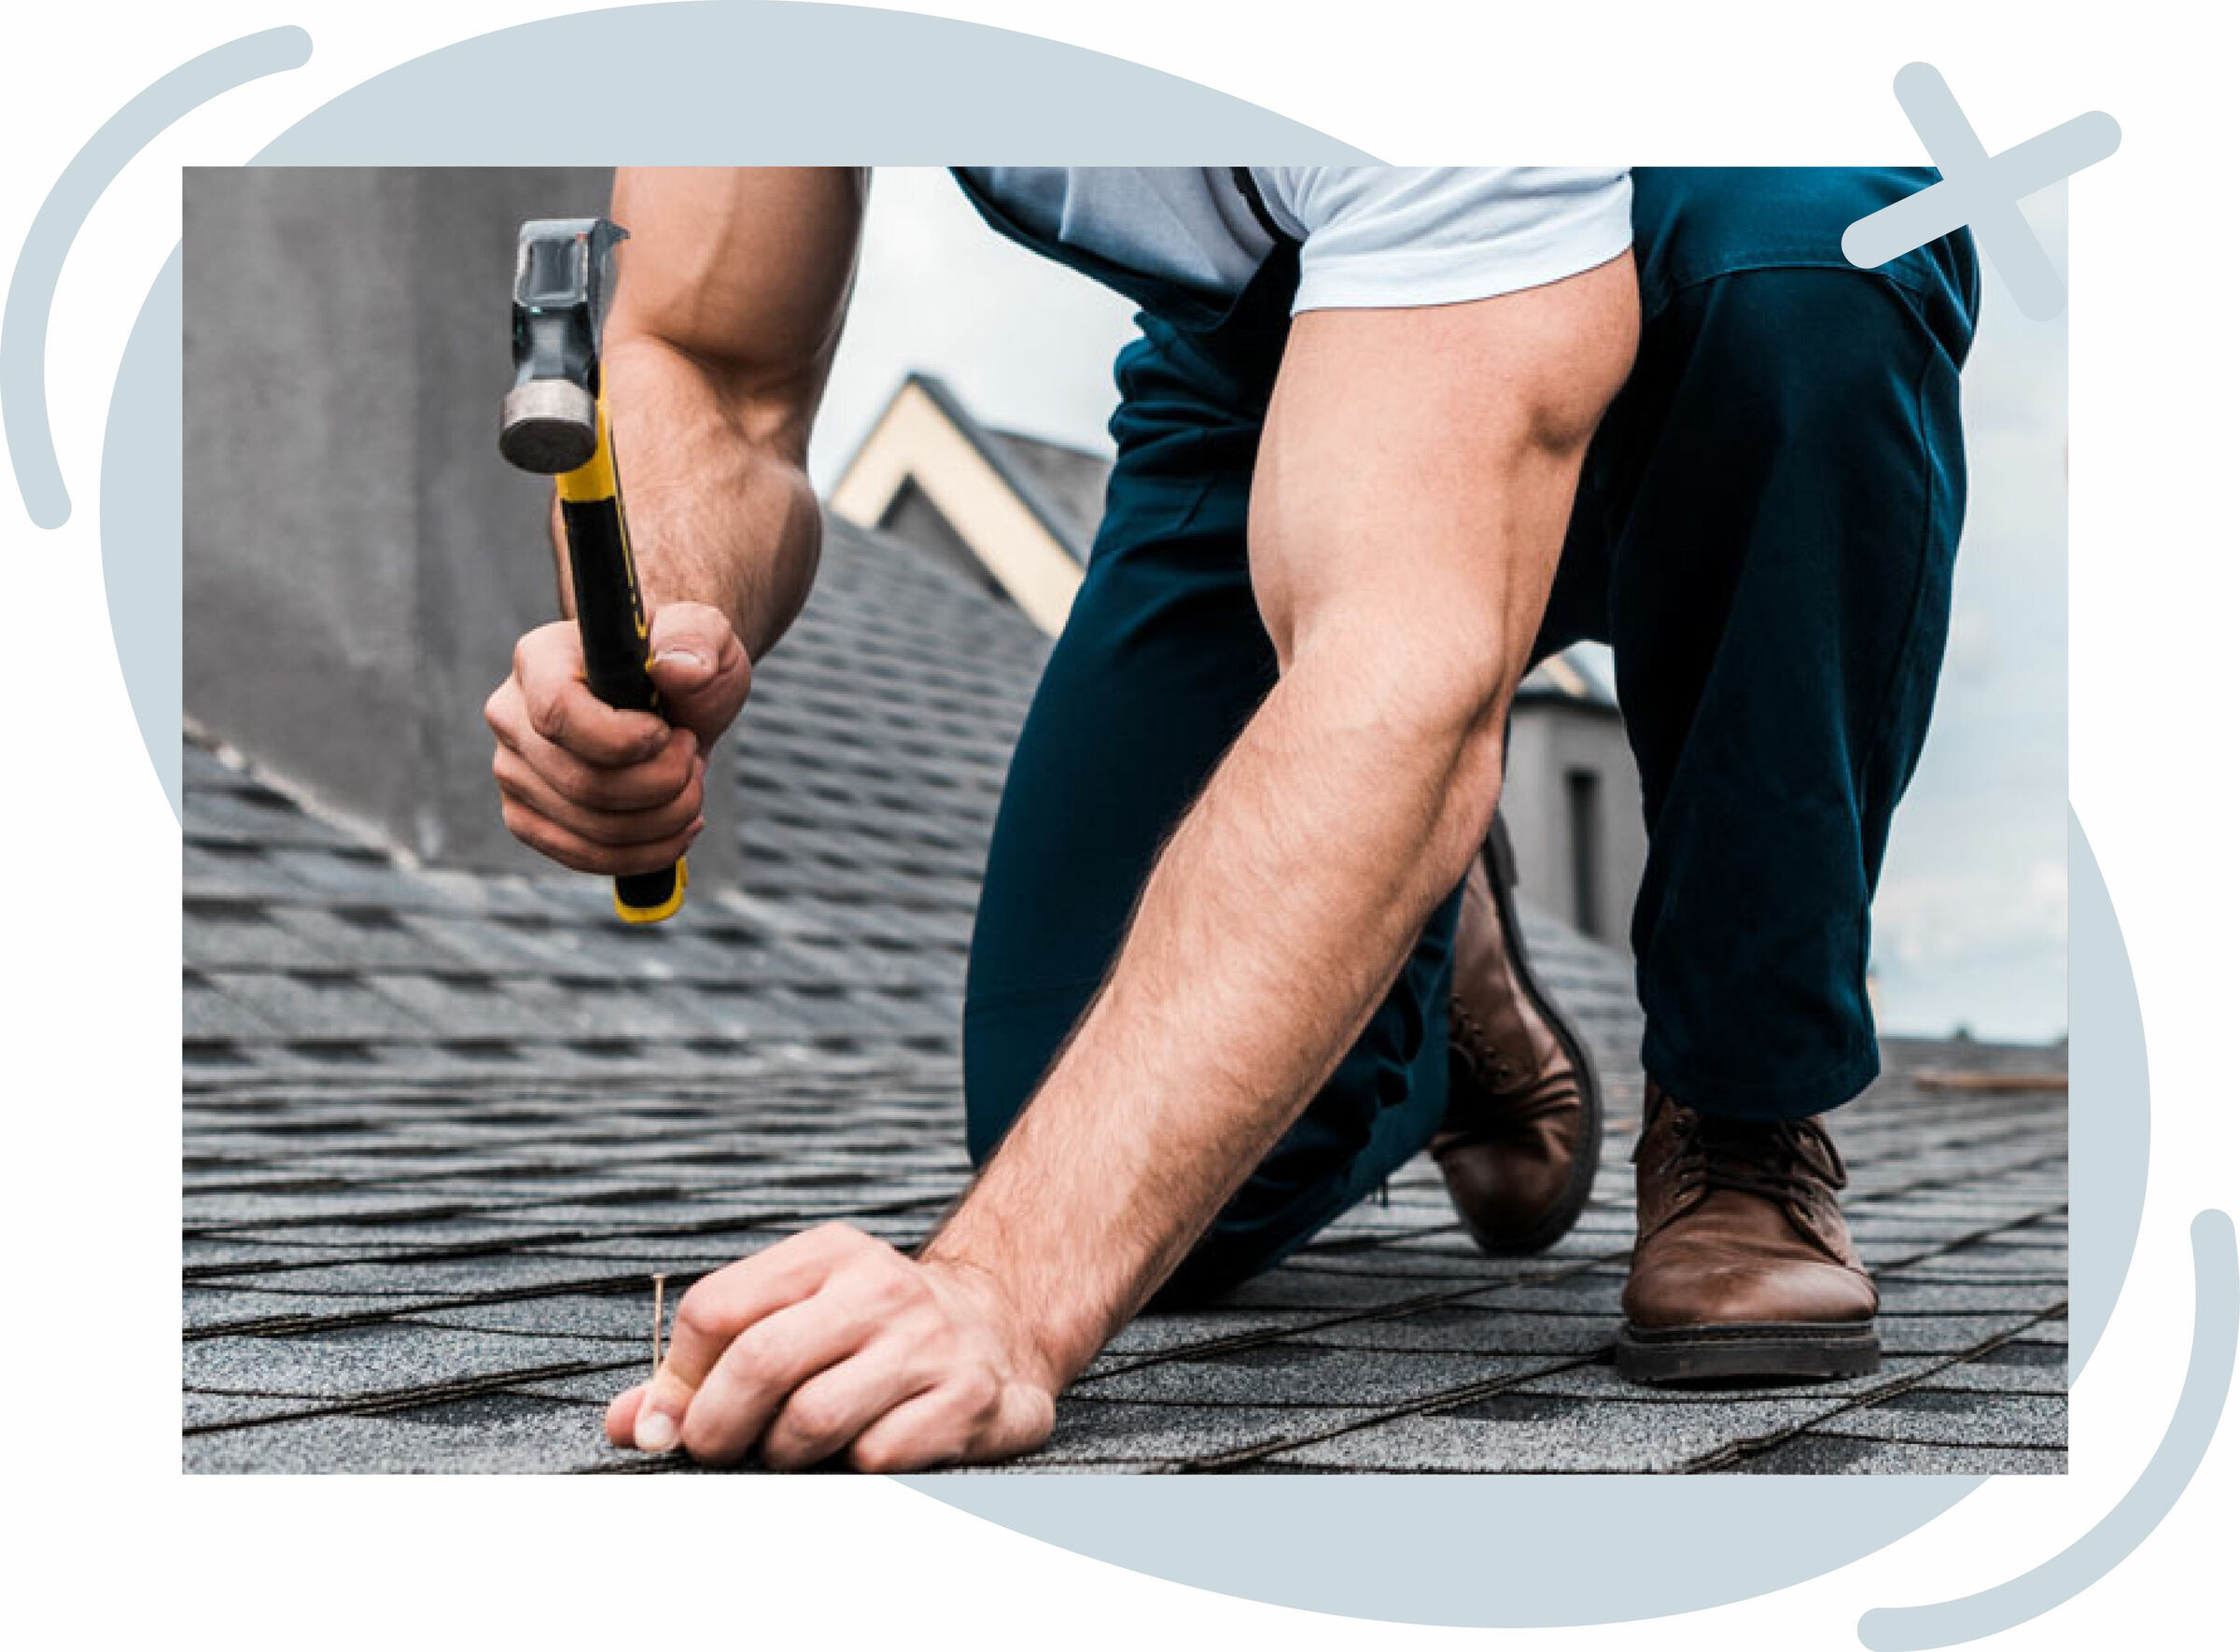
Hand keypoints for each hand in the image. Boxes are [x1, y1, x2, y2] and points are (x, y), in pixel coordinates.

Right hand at [483, 601, 750, 874]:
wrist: (668, 697)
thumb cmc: (679, 659)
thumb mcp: (702, 633)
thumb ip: (695, 638)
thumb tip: (678, 669)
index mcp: (539, 658)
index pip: (558, 712)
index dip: (623, 739)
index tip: (672, 732)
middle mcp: (510, 715)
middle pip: (583, 782)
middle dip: (663, 782)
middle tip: (693, 755)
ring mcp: (511, 771)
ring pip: (591, 827)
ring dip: (665, 818)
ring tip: (691, 783)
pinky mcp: (526, 817)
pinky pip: (583, 856)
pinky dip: (646, 851)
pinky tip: (679, 825)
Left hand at [605, 1224, 1060, 1471]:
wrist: (1001, 1329)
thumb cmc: (873, 1332)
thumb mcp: (796, 1316)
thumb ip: (706, 1368)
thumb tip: (629, 1424)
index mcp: (828, 1254)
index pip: (715, 1310)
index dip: (680, 1381)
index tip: (678, 1420)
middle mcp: (880, 1288)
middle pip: (759, 1364)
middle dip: (719, 1429)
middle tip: (721, 1452)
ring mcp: (929, 1342)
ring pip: (812, 1421)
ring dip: (785, 1456)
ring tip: (795, 1450)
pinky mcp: (968, 1397)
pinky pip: (877, 1456)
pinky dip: (854, 1468)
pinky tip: (866, 1447)